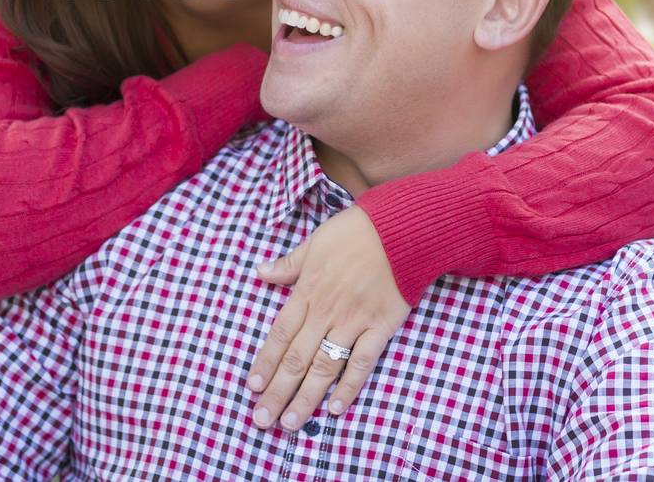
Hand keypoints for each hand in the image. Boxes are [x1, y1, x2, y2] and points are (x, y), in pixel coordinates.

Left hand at [246, 206, 410, 430]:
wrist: (401, 230)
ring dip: (305, 397)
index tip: (252, 387)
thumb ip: (288, 265)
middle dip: (278, 392)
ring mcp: (354, 322)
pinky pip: (362, 363)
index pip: (280, 334)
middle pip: (296, 359)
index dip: (265, 362)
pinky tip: (334, 408)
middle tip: (263, 420)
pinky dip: (348, 386)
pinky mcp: (380, 328)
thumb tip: (260, 272)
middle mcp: (326, 312)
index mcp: (307, 292)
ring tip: (291, 423)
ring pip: (324, 367)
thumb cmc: (355, 232)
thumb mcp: (314, 243)